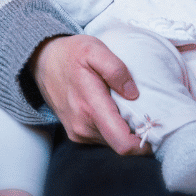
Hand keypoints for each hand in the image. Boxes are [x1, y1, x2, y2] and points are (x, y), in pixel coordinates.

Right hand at [31, 34, 147, 155]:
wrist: (41, 62)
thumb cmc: (70, 54)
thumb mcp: (94, 49)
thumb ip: (115, 69)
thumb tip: (133, 93)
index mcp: (91, 107)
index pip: (123, 144)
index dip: (144, 143)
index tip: (155, 127)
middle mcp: (83, 127)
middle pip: (122, 146)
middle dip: (137, 134)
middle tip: (147, 112)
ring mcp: (78, 133)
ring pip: (113, 143)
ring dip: (124, 131)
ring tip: (129, 108)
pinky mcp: (77, 134)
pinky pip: (103, 139)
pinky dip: (113, 129)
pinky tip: (114, 110)